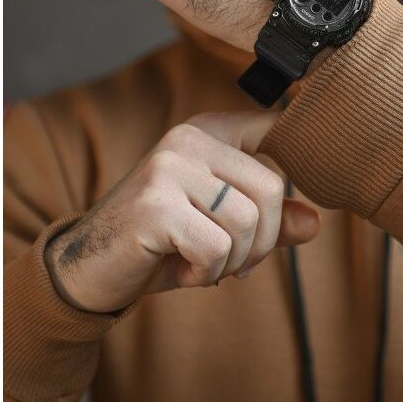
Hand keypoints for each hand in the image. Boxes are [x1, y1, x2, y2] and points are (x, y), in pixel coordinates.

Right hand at [43, 112, 319, 313]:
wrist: (86, 270)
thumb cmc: (161, 245)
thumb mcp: (222, 230)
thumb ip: (269, 223)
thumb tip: (316, 223)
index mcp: (208, 132)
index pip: (274, 129)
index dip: (298, 156)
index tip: (298, 187)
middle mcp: (189, 138)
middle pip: (271, 189)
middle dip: (263, 241)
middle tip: (234, 262)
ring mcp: (170, 168)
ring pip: (247, 222)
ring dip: (234, 261)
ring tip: (202, 264)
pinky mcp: (155, 204)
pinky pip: (216, 248)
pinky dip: (207, 272)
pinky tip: (182, 270)